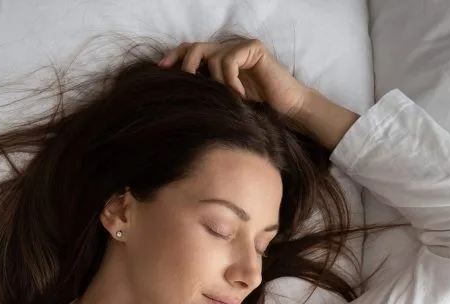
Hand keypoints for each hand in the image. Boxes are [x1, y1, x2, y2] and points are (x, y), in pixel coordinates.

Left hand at [158, 37, 310, 117]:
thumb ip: (206, 92)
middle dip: (185, 63)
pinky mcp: (254, 48)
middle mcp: (228, 51)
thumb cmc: (258, 112)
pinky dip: (230, 80)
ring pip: (212, 56)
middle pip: (195, 47)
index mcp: (218, 62)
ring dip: (216, 82)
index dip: (175, 57)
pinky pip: (229, 60)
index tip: (161, 71)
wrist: (288, 112)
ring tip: (230, 98)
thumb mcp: (224, 103)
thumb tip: (176, 95)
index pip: (190, 51)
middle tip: (183, 80)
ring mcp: (241, 47)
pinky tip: (241, 95)